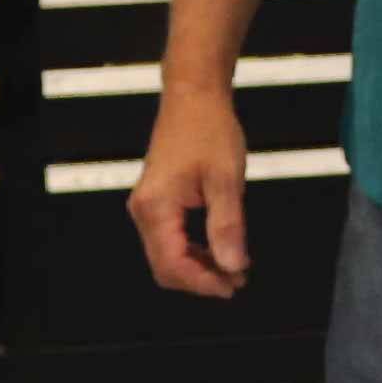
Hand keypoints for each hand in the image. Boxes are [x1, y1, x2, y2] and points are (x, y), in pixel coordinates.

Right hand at [128, 92, 250, 299]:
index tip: (233, 286)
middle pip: (166, 267)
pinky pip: (170, 239)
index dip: (203, 283)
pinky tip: (220, 249)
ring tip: (234, 269)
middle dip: (200, 279)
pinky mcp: (157, 201)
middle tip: (237, 281)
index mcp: (156, 207)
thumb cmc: (208, 129)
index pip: (173, 265)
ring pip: (167, 256)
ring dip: (199, 267)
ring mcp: (148, 206)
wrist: (194, 96)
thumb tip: (232, 266)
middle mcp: (144, 211)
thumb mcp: (225, 180)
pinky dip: (194, 251)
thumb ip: (227, 227)